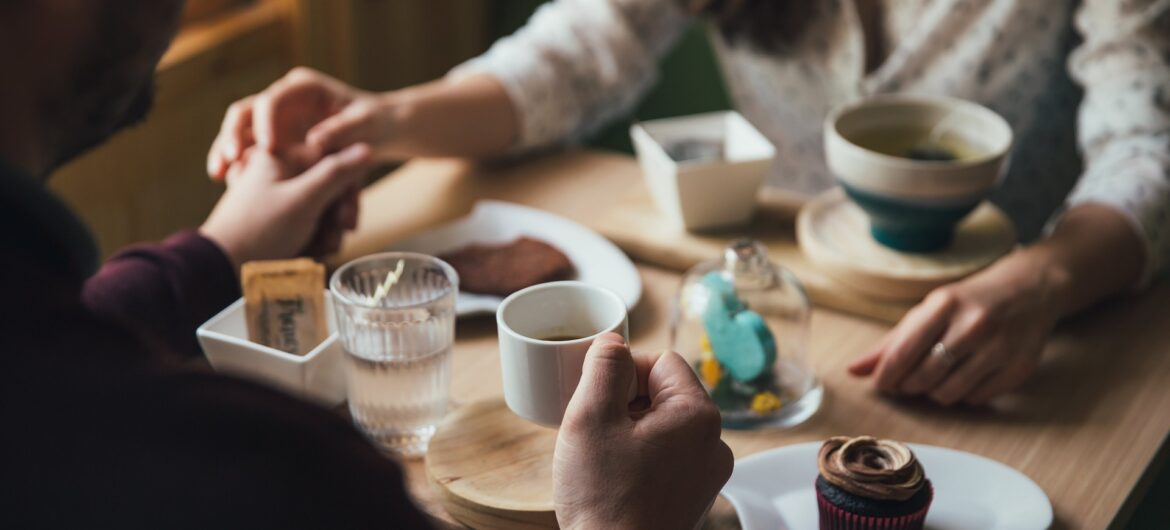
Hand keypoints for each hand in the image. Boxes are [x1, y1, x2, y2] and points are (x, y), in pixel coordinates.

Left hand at [200, 143, 370, 268]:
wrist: (221, 267)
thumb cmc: (259, 230)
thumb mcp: (303, 199)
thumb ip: (336, 173)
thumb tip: (365, 147)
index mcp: (280, 156)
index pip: (331, 160)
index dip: (345, 188)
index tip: (347, 215)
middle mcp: (279, 172)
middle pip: (328, 186)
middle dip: (336, 216)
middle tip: (337, 236)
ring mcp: (276, 197)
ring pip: (320, 208)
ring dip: (327, 231)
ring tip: (321, 249)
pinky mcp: (275, 219)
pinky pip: (306, 223)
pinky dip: (313, 238)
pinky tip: (310, 252)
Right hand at [207, 67, 401, 179]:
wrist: (381, 130)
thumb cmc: (376, 122)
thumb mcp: (365, 124)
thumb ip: (342, 130)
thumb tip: (316, 140)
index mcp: (304, 87)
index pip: (273, 99)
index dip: (266, 122)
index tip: (267, 147)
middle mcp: (285, 99)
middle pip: (246, 112)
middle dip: (233, 135)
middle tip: (230, 159)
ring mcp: (277, 119)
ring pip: (241, 131)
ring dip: (226, 150)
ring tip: (219, 174)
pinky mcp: (275, 139)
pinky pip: (248, 150)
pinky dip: (237, 164)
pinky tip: (228, 182)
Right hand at [554, 333, 733, 529]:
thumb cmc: (603, 499)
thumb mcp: (590, 417)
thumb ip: (603, 366)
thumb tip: (612, 341)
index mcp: (698, 415)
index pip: (660, 361)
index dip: (622, 371)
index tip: (595, 397)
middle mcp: (714, 443)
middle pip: (663, 393)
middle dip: (624, 402)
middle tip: (593, 429)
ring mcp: (706, 473)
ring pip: (662, 426)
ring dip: (629, 430)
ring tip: (601, 457)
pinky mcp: (692, 496)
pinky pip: (666, 457)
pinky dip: (639, 458)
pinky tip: (613, 477)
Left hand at [848, 250, 1067, 405]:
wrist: (1031, 289)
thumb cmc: (968, 302)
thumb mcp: (929, 310)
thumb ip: (891, 342)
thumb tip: (853, 370)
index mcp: (945, 304)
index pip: (903, 351)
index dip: (886, 375)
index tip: (881, 384)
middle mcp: (974, 324)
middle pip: (924, 377)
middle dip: (908, 386)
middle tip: (908, 381)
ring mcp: (1001, 347)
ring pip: (949, 393)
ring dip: (934, 393)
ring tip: (936, 378)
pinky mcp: (1020, 367)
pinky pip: (977, 399)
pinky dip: (963, 396)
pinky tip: (964, 378)